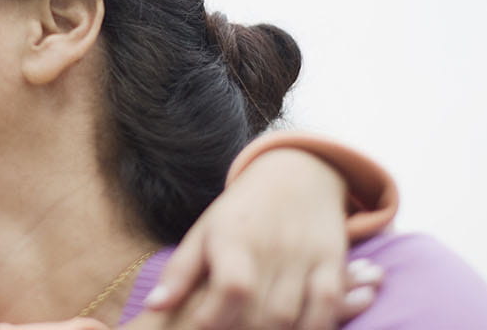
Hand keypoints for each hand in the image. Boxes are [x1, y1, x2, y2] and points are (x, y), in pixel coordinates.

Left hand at [145, 149, 379, 328]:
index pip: (232, 287)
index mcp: (235, 237)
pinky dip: (315, 326)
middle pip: (262, 311)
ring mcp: (305, 254)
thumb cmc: (242, 212)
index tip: (201, 329)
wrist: (299, 172)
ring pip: (292, 315)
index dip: (214, 319)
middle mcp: (272, 246)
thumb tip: (155, 306)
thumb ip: (180, 271)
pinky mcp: (331, 261)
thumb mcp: (205, 231)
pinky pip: (328, 304)